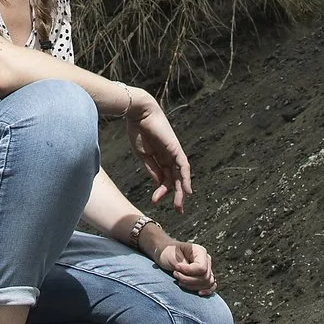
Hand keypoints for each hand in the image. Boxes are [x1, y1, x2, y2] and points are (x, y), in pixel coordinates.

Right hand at [122, 91, 191, 211]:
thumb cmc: (137, 131)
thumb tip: (160, 185)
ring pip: (180, 175)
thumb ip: (152, 169)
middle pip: (175, 179)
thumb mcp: (143, 155)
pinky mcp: (176, 148)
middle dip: (176, 195)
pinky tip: (186, 190)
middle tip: (178, 210)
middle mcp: (168, 156)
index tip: (156, 201)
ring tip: (179, 206)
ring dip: (180, 191)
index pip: (164, 178)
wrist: (138, 113)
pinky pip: (184, 166)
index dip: (162, 191)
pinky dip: (185, 178)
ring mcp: (173, 152)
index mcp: (159, 158)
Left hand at [150, 238, 216, 296]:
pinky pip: (211, 286)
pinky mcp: (204, 277)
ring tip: (179, 280)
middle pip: (205, 277)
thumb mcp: (173, 257)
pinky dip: (207, 290)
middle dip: (188, 279)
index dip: (189, 272)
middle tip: (175, 274)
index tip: (176, 268)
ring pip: (208, 283)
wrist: (165, 254)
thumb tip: (191, 275)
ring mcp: (207, 269)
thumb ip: (184, 266)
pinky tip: (199, 293)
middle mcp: (206, 260)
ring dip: (193, 286)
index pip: (202, 268)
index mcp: (200, 252)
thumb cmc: (168, 253)